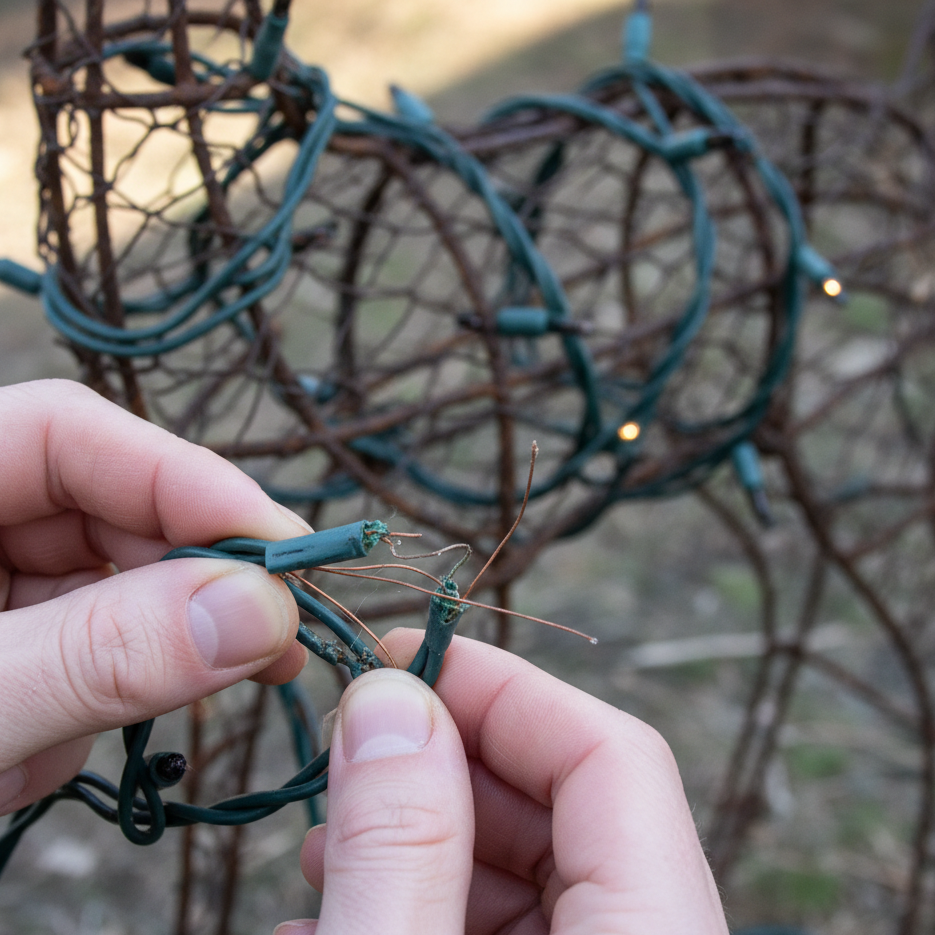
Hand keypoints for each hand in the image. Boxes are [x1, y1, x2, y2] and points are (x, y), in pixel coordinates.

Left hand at [0, 379, 309, 814]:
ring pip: (108, 583)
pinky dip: (99, 694)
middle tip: (275, 643)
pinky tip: (55, 741)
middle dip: (187, 579)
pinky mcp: (6, 645)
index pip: (67, 431)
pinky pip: (86, 643)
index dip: (181, 478)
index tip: (280, 553)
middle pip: (105, 508)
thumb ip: (100, 654)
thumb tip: (263, 610)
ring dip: (139, 653)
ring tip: (115, 721)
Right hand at [276, 629, 728, 934]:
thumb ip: (403, 846)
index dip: (506, 687)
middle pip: (570, 806)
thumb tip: (389, 700)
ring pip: (534, 873)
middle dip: (447, 762)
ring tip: (324, 849)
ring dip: (423, 839)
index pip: (613, 755)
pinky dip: (426, 906)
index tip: (402, 659)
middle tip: (349, 751)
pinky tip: (338, 919)